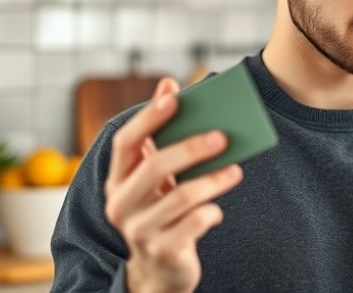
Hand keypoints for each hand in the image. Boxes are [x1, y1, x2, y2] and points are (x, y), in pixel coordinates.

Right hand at [104, 77, 243, 292]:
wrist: (159, 268)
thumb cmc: (161, 209)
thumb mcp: (154, 176)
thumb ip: (159, 133)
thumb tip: (168, 83)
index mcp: (117, 179)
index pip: (126, 142)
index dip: (148, 117)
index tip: (174, 95)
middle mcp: (121, 204)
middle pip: (155, 167)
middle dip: (190, 148)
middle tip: (223, 136)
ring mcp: (139, 230)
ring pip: (180, 197)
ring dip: (213, 181)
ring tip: (236, 170)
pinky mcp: (163, 251)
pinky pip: (195, 223)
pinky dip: (211, 212)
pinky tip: (217, 210)